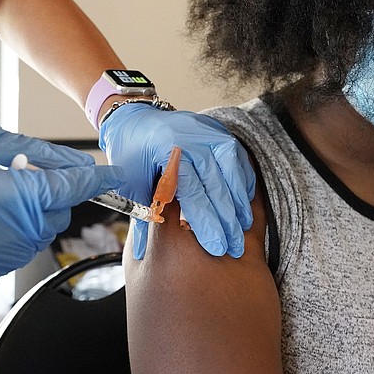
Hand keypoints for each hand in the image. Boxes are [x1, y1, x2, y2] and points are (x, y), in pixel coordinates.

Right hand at [0, 118, 123, 290]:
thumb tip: (76, 163)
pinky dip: (10, 235)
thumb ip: (36, 151)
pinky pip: (14, 254)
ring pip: (37, 237)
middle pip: (55, 217)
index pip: (66, 190)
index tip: (115, 177)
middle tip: (20, 173)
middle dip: (50, 193)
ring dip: (30, 215)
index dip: (96, 181)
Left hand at [99, 103, 254, 259]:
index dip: (207, 223)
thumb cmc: (132, 154)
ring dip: (240, 205)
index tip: (216, 247)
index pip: (193, 194)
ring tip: (242, 229)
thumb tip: (143, 254)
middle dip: (228, 222)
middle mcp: (193, 139)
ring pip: (233, 174)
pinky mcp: (220, 131)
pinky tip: (244, 204)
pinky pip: (240, 160)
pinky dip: (243, 184)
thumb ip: (143, 216)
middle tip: (234, 247)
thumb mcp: (130, 184)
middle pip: (217, 187)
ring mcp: (210, 133)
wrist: (136, 119)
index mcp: (168, 151)